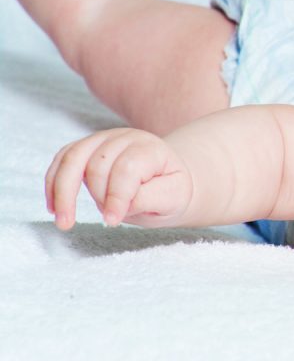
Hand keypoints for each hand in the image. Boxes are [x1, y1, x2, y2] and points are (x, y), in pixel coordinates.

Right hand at [45, 128, 193, 229]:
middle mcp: (125, 137)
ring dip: (63, 192)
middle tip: (110, 219)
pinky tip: (54, 208)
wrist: (165, 178)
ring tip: (64, 222)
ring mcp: (102, 139)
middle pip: (98, 166)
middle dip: (99, 197)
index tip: (112, 222)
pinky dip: (53, 184)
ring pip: (73, 159)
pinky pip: (61, 160)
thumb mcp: (173, 198)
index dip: (117, 197)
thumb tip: (119, 206)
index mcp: (151, 148)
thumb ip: (149, 199)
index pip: (127, 168)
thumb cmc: (170, 190)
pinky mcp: (86, 147)